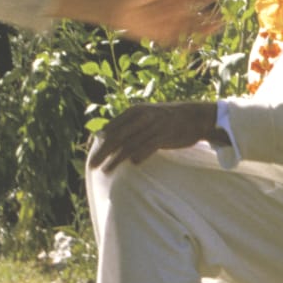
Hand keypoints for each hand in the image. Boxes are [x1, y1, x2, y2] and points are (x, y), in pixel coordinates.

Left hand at [88, 101, 224, 171]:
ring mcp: (152, 125)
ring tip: (105, 170)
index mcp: (133, 111)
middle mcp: (141, 117)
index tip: (89, 155)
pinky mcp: (164, 135)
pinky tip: (133, 164)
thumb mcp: (145, 117)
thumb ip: (128, 126)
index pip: (111, 128)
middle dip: (102, 152)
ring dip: (115, 159)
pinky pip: (148, 146)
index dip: (99, 142)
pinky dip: (140, 155)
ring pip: (130, 144)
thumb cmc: (165, 119)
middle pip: (116, 137)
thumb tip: (105, 136)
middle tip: (91, 166)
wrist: (193, 116)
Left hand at [101, 0, 220, 46]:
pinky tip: (197, 45)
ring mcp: (167, 25)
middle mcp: (173, 12)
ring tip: (215, 29)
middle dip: (208, 18)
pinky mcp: (160, 37)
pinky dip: (187, 45)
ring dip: (202, 31)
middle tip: (221, 18)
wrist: (116, 6)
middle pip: (195, 17)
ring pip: (189, 30)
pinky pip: (176, 42)